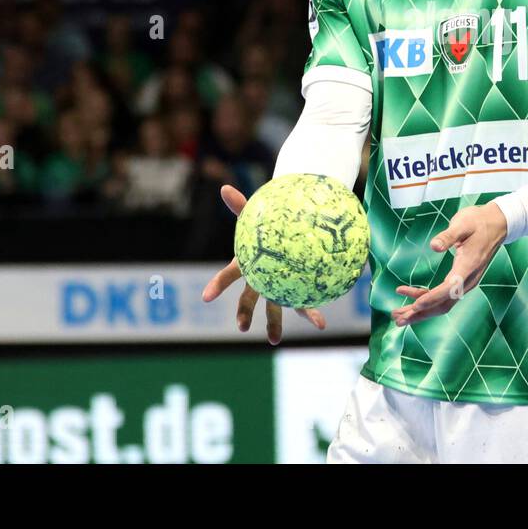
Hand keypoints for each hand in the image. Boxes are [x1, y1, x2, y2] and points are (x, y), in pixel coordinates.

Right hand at [200, 184, 325, 342]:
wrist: (286, 233)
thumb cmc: (266, 225)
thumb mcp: (253, 215)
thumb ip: (240, 204)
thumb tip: (223, 187)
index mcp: (247, 264)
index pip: (228, 276)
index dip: (217, 286)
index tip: (206, 298)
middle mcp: (259, 279)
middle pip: (248, 298)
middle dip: (244, 312)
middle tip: (242, 327)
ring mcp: (276, 286)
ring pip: (274, 308)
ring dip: (274, 324)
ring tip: (274, 341)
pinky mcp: (295, 289)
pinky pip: (303, 303)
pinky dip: (312, 314)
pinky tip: (321, 324)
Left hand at [392, 202, 507, 327]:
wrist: (497, 224)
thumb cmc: (478, 222)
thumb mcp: (463, 224)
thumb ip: (448, 236)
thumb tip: (433, 246)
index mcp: (468, 266)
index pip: (449, 288)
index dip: (432, 298)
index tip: (414, 305)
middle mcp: (468, 279)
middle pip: (444, 304)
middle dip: (421, 313)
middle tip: (398, 319)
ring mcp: (465, 282)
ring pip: (442, 304)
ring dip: (421, 311)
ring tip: (398, 315)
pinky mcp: (461, 280)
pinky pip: (443, 296)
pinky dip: (426, 299)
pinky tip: (411, 298)